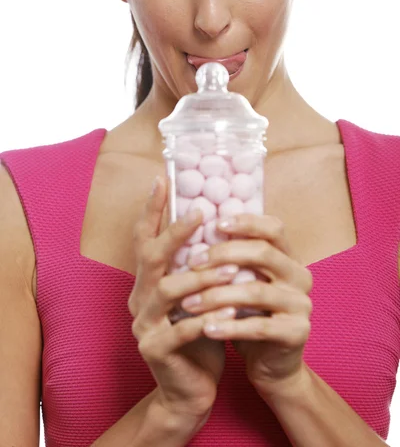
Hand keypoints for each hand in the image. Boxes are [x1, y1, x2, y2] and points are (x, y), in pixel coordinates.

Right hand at [128, 176, 238, 423]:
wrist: (190, 389)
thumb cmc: (200, 333)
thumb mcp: (200, 296)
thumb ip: (200, 266)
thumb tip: (220, 221)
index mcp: (148, 282)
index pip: (144, 239)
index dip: (152, 209)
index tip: (162, 178)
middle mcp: (139, 299)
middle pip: (150, 258)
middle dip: (175, 233)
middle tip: (200, 213)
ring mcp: (143, 325)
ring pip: (167, 290)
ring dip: (201, 276)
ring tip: (231, 269)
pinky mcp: (154, 350)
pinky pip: (180, 329)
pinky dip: (207, 317)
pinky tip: (233, 308)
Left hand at [182, 213, 312, 395]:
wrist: (271, 364)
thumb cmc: (249, 315)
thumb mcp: (241, 283)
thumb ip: (230, 261)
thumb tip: (190, 233)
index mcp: (289, 257)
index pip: (274, 228)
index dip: (246, 222)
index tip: (215, 223)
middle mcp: (300, 276)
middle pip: (263, 253)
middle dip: (223, 254)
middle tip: (192, 262)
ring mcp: (302, 305)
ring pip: (256, 291)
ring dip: (217, 295)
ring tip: (188, 302)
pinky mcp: (297, 333)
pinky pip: (259, 326)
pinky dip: (229, 326)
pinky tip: (206, 328)